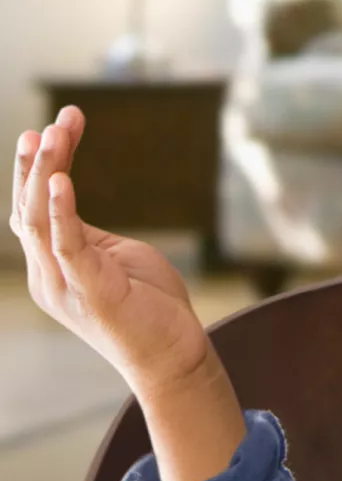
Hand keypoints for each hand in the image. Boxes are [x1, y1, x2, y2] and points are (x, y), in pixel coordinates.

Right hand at [11, 106, 209, 389]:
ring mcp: (63, 285)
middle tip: (53, 122)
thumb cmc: (151, 307)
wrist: (175, 358)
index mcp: (52, 266)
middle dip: (38, 162)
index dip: (38, 169)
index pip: (33, 209)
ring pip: (40, 220)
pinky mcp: (89, 292)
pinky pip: (67, 245)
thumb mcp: (117, 259)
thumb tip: (70, 204)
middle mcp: (47, 274)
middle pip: (29, 208)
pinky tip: (62, 179)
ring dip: (46, 172)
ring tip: (54, 134)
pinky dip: (62, 210)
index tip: (52, 129)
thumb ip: (89, 235)